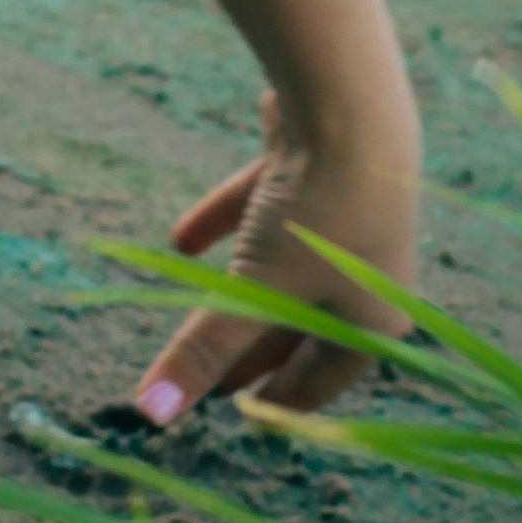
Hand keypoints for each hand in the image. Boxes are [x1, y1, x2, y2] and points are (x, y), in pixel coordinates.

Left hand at [134, 84, 419, 423]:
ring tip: (195, 318)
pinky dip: (225, 227)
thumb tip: (150, 412)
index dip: (274, 401)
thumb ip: (204, 349)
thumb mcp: (255, 290)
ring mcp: (344, 220)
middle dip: (250, 350)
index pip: (319, 380)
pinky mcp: (316, 170)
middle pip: (299, 327)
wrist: (348, 106)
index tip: (239, 416)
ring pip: (282, 271)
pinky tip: (179, 239)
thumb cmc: (317, 216)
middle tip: (211, 380)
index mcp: (371, 323)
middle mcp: (365, 277)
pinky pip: (264, 214)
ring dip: (236, 292)